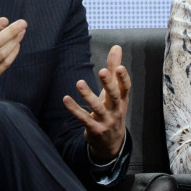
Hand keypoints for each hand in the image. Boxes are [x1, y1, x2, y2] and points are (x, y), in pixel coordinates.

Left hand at [63, 45, 130, 162]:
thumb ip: (114, 69)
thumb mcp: (115, 92)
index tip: (120, 67)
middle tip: (102, 71)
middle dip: (108, 84)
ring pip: (96, 108)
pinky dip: (74, 109)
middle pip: (113, 96)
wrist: (112, 143)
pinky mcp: (94, 129)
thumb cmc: (112, 110)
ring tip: (79, 83)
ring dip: (88, 95)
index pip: (125, 88)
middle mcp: (116, 110)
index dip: (123, 78)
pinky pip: (83, 118)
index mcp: (122, 100)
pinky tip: (65, 99)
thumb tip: (116, 47)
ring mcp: (105, 121)